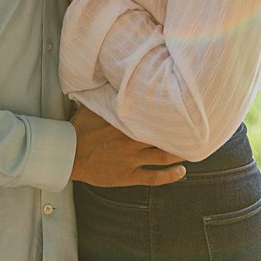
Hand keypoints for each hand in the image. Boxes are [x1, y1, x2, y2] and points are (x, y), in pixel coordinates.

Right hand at [70, 106, 186, 186]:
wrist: (67, 154)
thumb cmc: (77, 129)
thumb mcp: (90, 108)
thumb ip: (105, 99)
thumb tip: (113, 83)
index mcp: (123, 122)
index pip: (151, 116)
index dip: (167, 113)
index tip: (180, 109)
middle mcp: (131, 140)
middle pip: (161, 136)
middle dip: (178, 134)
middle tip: (194, 130)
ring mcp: (131, 159)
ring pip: (163, 156)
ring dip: (179, 153)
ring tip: (191, 149)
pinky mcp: (129, 175)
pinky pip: (154, 177)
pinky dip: (170, 175)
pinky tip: (181, 172)